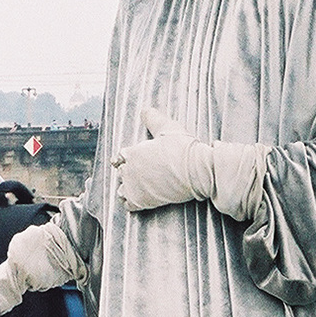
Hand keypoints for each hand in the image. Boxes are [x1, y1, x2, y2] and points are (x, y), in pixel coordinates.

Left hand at [112, 108, 265, 221]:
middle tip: (141, 175)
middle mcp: (129, 169)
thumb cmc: (183, 148)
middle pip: (121, 173)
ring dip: (128, 189)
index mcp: (133, 152)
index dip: (126, 159)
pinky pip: (128, 206)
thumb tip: (144, 110)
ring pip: (122, 190)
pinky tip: (140, 201)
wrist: (196, 170)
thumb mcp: (168, 127)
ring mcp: (134, 186)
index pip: (119, 157)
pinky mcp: (141, 201)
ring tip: (139, 188)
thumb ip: (153, 118)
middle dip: (129, 173)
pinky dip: (132, 204)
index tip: (132, 161)